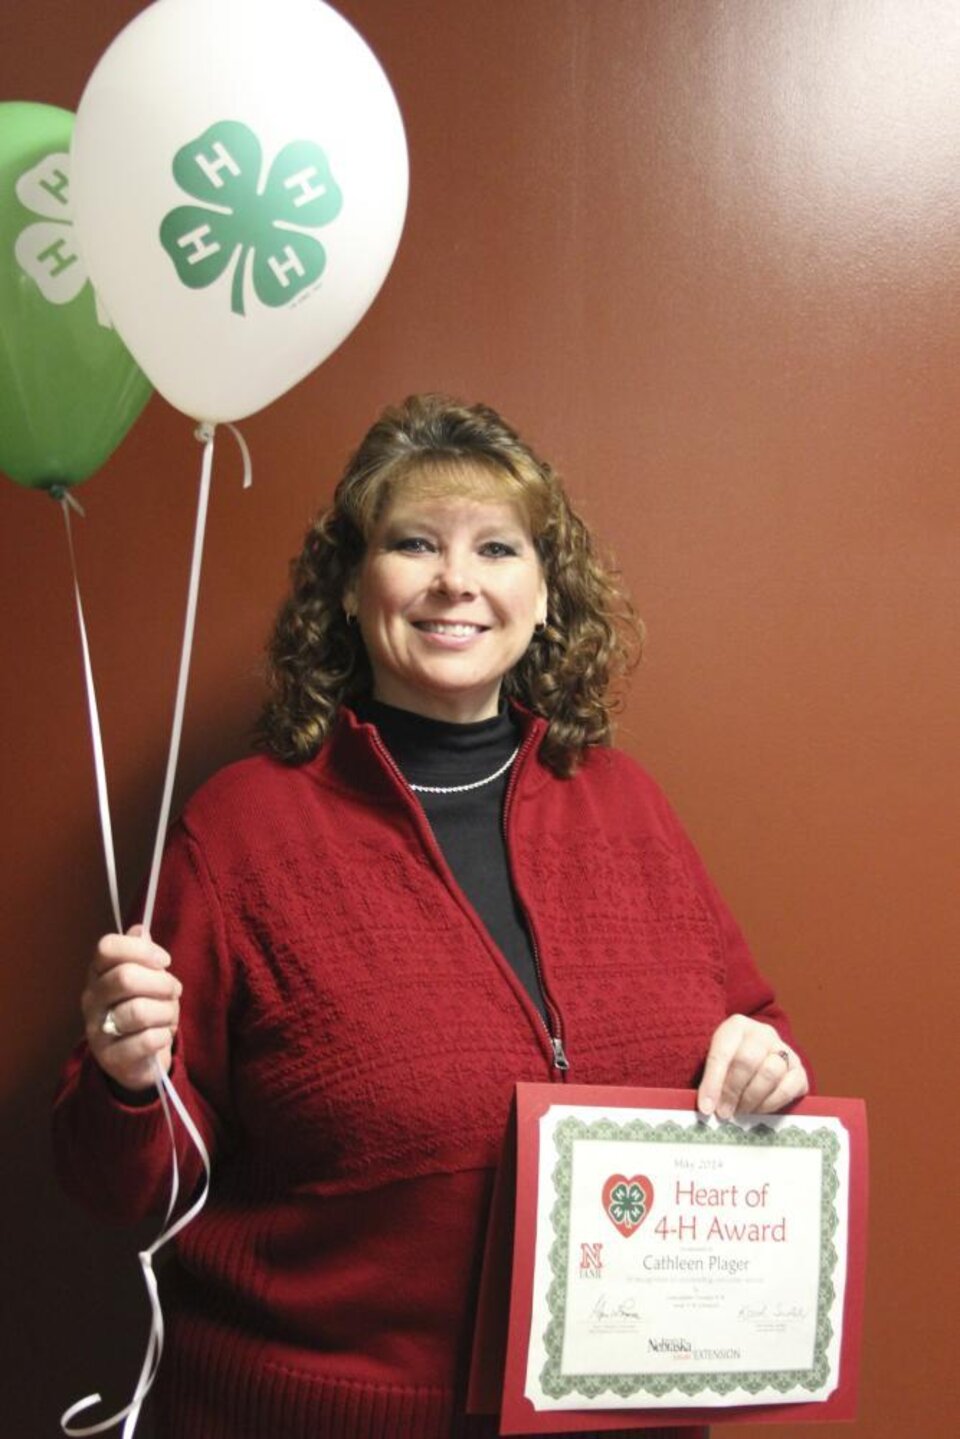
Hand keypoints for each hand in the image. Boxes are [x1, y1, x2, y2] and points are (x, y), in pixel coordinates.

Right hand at [81, 925, 181, 1092]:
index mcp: (98, 974)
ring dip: (166, 1012)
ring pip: (138, 1011)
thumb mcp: (144, 977)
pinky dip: (163, 1036)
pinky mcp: (111, 1058)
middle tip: (174, 991)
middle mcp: (91, 1000)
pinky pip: (146, 1041)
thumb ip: (140, 953)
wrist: (136, 1058)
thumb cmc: (143, 1008)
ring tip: (169, 1016)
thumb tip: (139, 929)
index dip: (142, 950)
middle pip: (125, 977)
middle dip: (162, 983)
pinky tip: (162, 1036)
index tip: (164, 961)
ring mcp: (97, 1030)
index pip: (107, 947)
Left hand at [697, 1014, 807, 1119]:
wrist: (757, 1058)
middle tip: (724, 1112)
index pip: (722, 1053)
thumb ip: (711, 1080)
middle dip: (733, 1092)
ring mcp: (784, 1050)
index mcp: (737, 1026)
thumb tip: (708, 1108)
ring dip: (752, 1098)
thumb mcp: (716, 1062)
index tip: (706, 1107)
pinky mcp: (799, 1070)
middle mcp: (763, 1033)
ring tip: (740, 1111)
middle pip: (748, 1061)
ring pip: (771, 1073)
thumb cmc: (731, 1061)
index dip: (713, 1083)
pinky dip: (772, 1104)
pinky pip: (788, 1089)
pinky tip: (759, 1109)